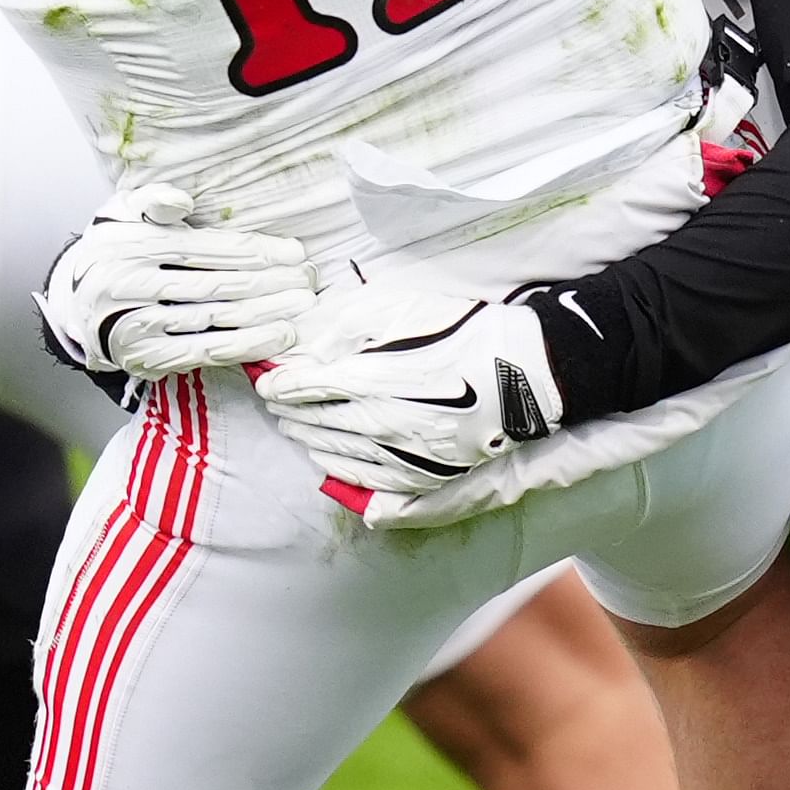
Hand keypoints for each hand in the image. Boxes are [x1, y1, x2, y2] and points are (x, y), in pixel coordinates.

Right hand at [35, 185, 314, 386]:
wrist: (73, 307)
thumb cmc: (111, 254)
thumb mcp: (119, 214)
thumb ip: (151, 200)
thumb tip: (182, 202)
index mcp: (135, 246)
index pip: (208, 248)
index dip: (255, 251)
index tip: (294, 252)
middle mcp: (135, 287)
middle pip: (218, 284)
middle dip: (270, 282)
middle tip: (308, 280)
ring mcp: (141, 326)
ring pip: (217, 319)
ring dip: (266, 314)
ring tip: (301, 307)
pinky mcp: (149, 357)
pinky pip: (207, 351)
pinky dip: (246, 345)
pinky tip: (277, 337)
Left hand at [253, 281, 563, 497]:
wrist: (522, 373)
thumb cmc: (464, 332)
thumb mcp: (404, 309)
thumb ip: (351, 323)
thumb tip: (311, 343)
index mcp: (373, 378)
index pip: (310, 386)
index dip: (283, 383)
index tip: (266, 381)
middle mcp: (381, 423)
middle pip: (318, 421)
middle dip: (290, 411)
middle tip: (275, 404)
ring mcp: (403, 454)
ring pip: (337, 453)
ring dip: (308, 440)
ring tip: (293, 428)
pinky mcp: (424, 475)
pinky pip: (369, 480)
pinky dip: (339, 471)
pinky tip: (327, 461)